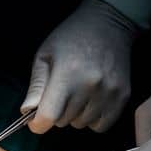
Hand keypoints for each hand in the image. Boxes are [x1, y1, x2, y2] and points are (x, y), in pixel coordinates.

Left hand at [22, 0, 137, 133]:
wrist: (108, 25)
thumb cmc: (70, 38)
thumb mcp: (45, 56)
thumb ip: (37, 86)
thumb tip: (28, 112)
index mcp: (67, 73)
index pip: (49, 116)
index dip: (38, 124)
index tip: (36, 121)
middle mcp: (90, 85)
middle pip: (63, 122)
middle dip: (57, 113)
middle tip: (60, 93)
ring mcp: (109, 92)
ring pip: (81, 124)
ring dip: (75, 115)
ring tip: (77, 94)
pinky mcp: (123, 96)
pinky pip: (101, 125)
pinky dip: (92, 119)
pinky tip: (91, 102)